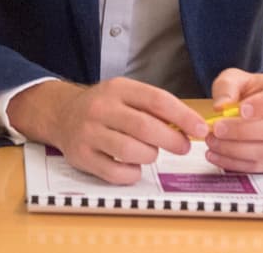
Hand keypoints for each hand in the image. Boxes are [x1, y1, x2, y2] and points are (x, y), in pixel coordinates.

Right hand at [8, 78, 207, 184]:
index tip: (200, 128)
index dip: (183, 116)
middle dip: (172, 141)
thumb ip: (154, 107)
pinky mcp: (82, 156)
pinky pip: (117, 173)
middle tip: (183, 147)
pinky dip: (132, 172)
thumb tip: (190, 126)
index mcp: (117, 89)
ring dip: (150, 156)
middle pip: (145, 128)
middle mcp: (100, 108)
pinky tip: (132, 164)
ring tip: (149, 152)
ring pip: (132, 151)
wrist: (61, 114)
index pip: (156, 100)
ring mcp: (88, 133)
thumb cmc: (103, 107)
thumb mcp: (126, 95)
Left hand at [205, 69, 262, 173]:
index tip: (241, 109)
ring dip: (236, 149)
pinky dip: (235, 163)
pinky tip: (216, 155)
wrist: (260, 106)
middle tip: (218, 128)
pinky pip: (259, 166)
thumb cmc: (251, 91)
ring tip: (213, 141)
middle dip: (243, 131)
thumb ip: (227, 88)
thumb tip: (220, 106)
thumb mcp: (236, 79)